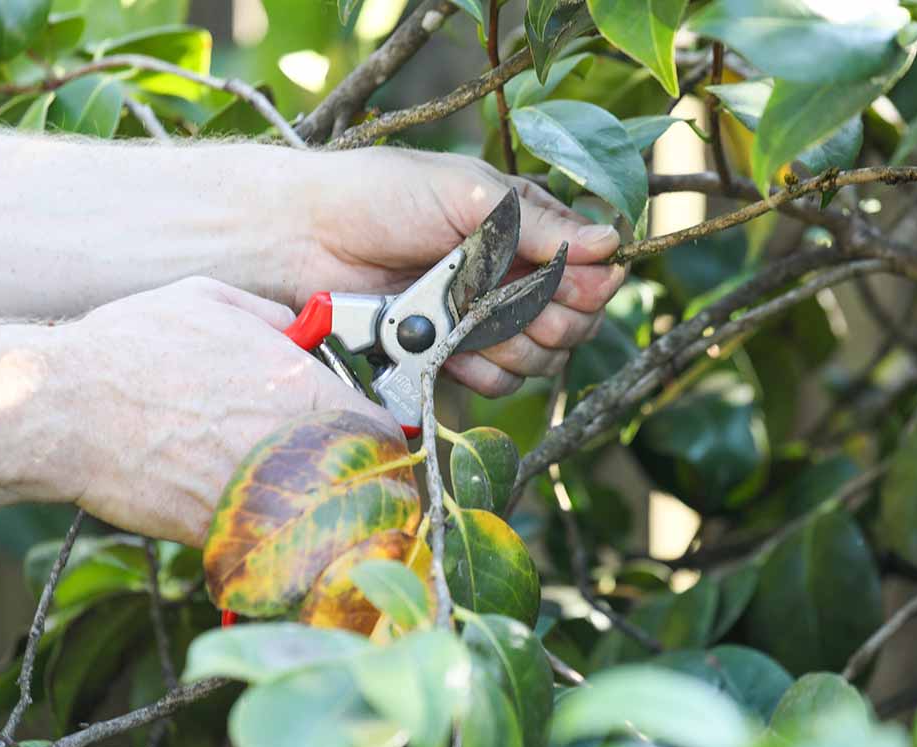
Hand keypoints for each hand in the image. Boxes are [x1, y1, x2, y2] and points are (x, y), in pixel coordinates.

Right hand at [51, 277, 395, 545]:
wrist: (60, 407)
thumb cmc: (130, 349)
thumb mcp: (207, 299)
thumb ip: (269, 314)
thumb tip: (298, 327)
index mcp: (301, 387)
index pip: (382, 431)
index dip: (377, 442)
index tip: (361, 445)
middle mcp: (292, 445)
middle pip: (362, 487)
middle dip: (355, 487)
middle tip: (334, 484)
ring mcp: (260, 494)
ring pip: (322, 526)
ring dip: (318, 522)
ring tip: (295, 509)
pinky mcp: (221, 533)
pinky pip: (269, 550)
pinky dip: (269, 545)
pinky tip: (250, 526)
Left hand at [292, 149, 626, 396]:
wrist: (306, 238)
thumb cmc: (382, 197)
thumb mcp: (467, 194)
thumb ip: (537, 224)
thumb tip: (610, 244)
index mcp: (524, 227)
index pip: (589, 268)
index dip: (587, 283)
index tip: (570, 281)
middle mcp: (512, 275)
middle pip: (574, 321)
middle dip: (550, 317)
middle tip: (510, 300)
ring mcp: (483, 319)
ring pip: (540, 358)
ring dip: (512, 343)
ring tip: (469, 319)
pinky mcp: (453, 355)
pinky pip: (498, 382)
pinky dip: (480, 369)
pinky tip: (452, 346)